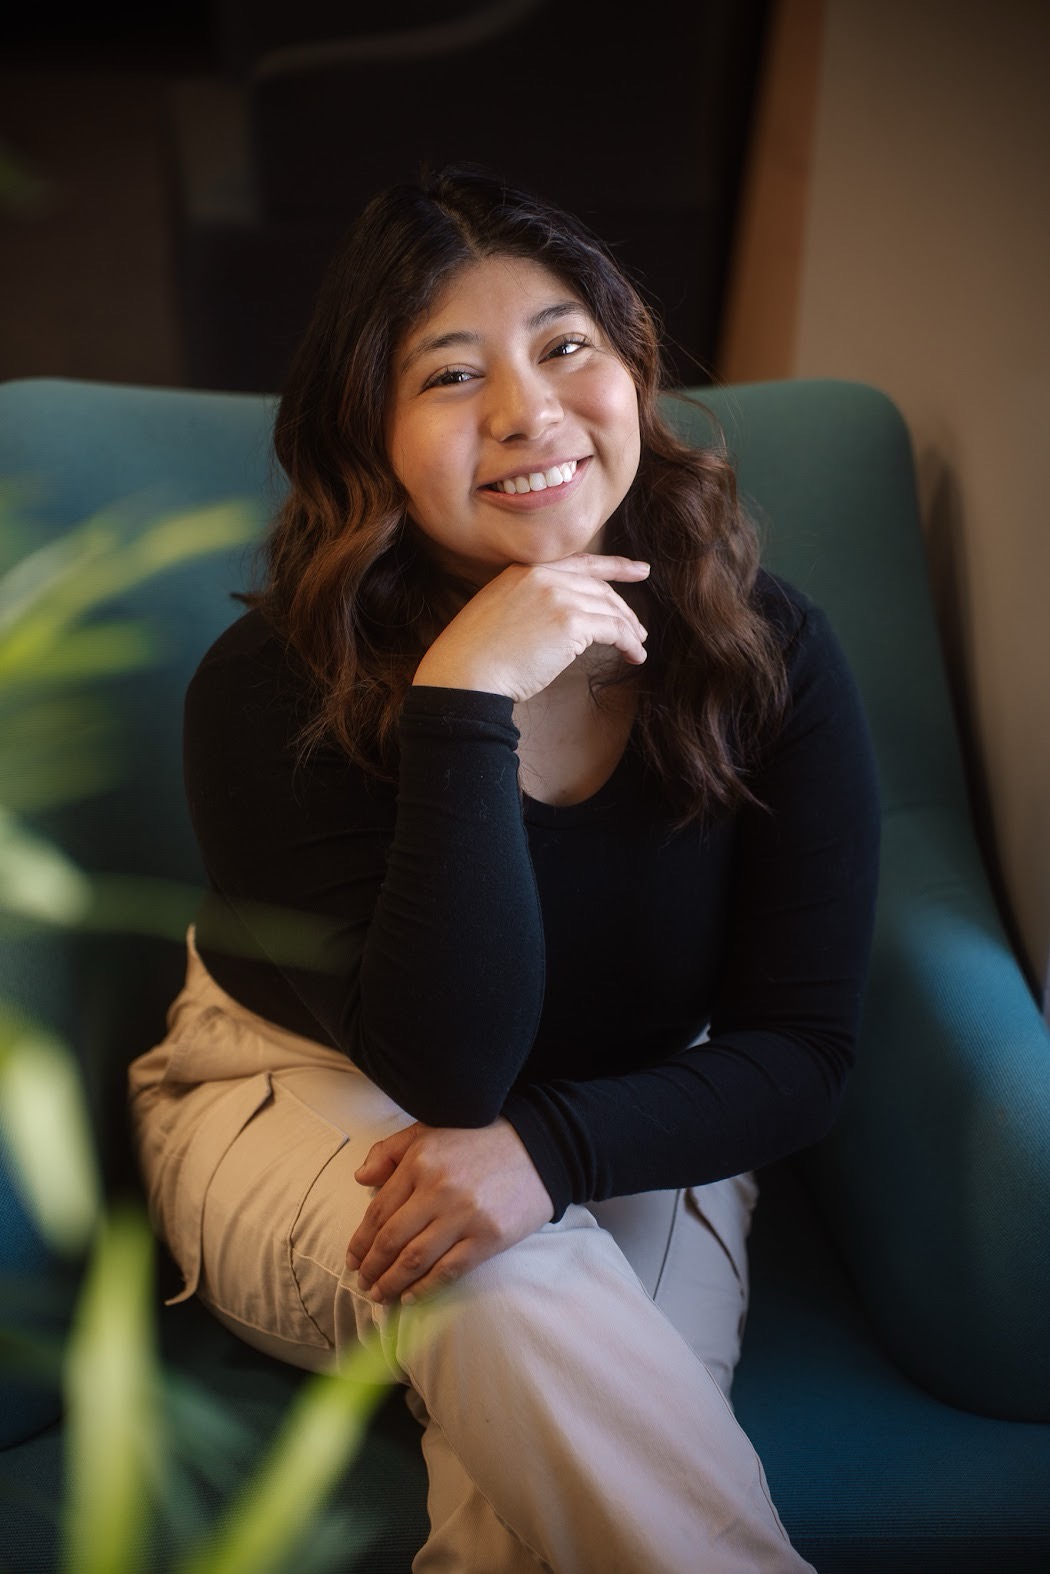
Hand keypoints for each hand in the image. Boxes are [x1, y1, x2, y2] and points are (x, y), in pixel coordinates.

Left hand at [345, 1119, 554, 1305]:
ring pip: (415, 1259)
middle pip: (392, 1240)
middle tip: (363, 1283)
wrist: (539, 1147)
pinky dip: (425, 1288)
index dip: (361, 1241)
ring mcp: (464, 1216)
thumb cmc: (481, 1139)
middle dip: (372, 1268)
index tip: (353, 1259)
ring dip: (392, 1283)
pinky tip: (411, 1297)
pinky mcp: (488, 1237)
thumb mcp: (431, 1131)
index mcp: (420, 1162)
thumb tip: (360, 1178)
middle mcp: (437, 1189)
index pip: (378, 1210)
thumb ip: (391, 1151)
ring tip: (380, 1295)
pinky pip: (448, 1270)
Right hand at [412, 552, 649, 702]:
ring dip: (629, 629)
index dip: (615, 567)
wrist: (464, 674)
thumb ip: (530, 603)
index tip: (639, 570)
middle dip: (624, 608)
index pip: (580, 562)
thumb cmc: (475, 656)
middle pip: (599, 587)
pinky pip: (614, 629)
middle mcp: (543, 576)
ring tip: (637, 646)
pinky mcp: (571, 623)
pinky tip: (634, 656)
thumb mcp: (499, 612)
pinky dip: (629, 643)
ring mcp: (558, 596)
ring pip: (610, 608)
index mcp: (524, 570)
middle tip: (638, 628)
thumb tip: (560, 621)